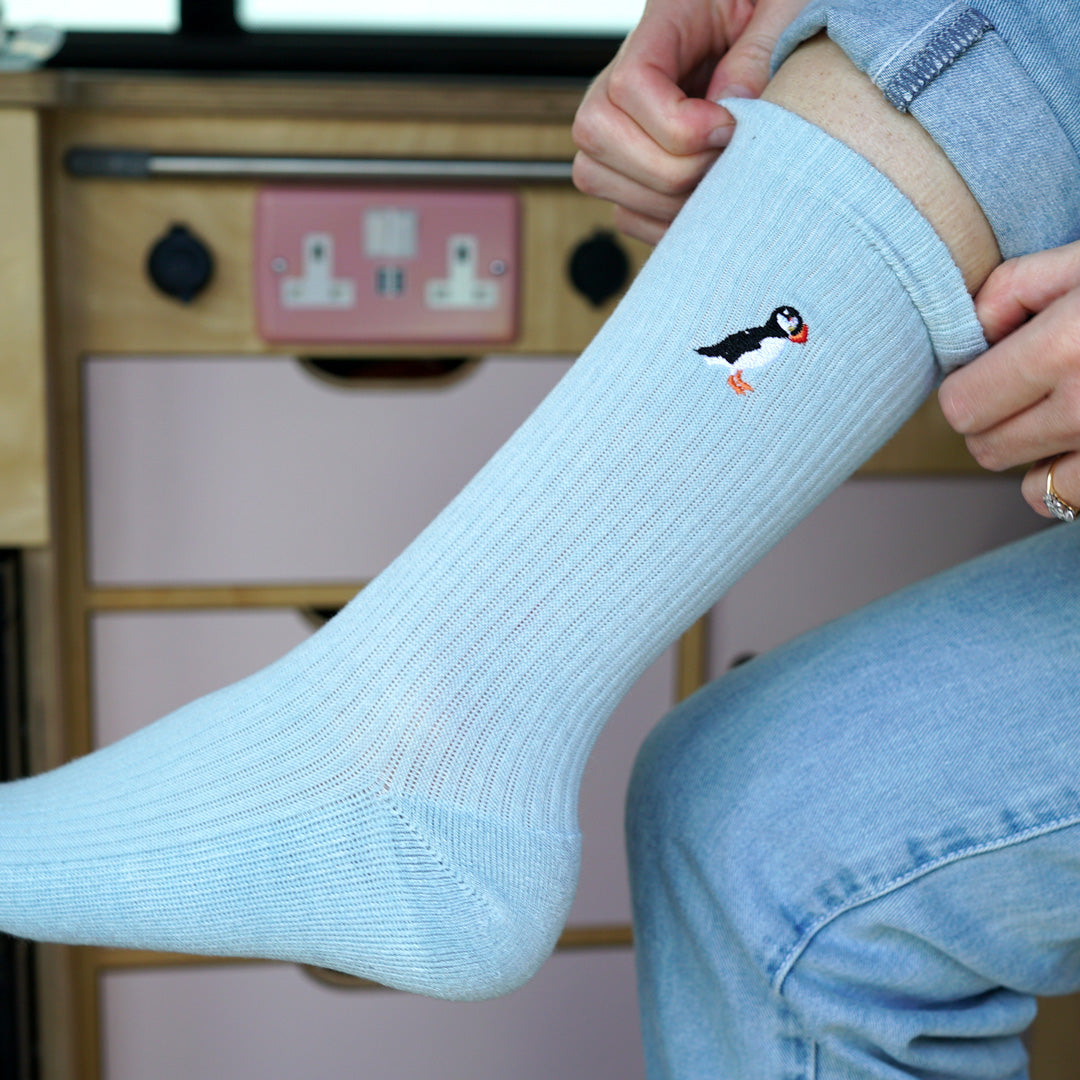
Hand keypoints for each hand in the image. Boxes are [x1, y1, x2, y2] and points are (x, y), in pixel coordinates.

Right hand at [571, 0, 809, 243]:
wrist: (770, 33)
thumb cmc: (775, 17)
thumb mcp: (783, 10)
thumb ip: (760, 50)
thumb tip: (733, 107)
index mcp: (663, 22)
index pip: (629, 83)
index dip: (678, 123)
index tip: (728, 127)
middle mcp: (621, 77)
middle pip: (598, 135)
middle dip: (672, 168)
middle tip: (726, 158)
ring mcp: (616, 128)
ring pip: (595, 178)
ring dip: (666, 201)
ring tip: (719, 184)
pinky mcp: (627, 172)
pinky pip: (623, 213)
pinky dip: (664, 225)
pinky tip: (706, 206)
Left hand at [938, 239, 1079, 517]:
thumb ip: (1010, 292)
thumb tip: (967, 343)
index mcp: (1065, 347)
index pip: (962, 404)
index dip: (967, 387)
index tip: (990, 369)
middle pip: (988, 449)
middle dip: (995, 423)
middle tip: (1030, 390)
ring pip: (1034, 488)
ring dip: (1037, 458)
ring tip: (1067, 416)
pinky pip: (1076, 501)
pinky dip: (1076, 480)